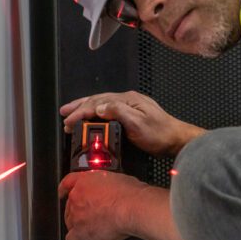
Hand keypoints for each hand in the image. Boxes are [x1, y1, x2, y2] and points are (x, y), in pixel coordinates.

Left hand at [58, 170, 146, 239]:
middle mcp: (77, 196)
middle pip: (69, 206)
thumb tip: (113, 191)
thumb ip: (107, 186)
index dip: (65, 189)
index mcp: (86, 180)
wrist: (131, 206)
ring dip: (78, 229)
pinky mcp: (80, 230)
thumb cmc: (130, 194)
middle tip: (89, 220)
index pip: (69, 182)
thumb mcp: (117, 179)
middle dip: (78, 214)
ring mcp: (77, 213)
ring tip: (90, 234)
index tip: (63, 192)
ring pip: (69, 223)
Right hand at [60, 91, 204, 156]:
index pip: (97, 102)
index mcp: (127, 99)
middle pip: (97, 100)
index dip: (81, 111)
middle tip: (63, 114)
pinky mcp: (131, 115)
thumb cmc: (159, 134)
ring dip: (84, 109)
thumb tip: (98, 107)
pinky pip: (107, 110)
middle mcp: (126, 100)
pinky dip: (95, 113)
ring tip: (70, 114)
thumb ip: (118, 112)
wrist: (177, 140)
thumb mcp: (138, 123)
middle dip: (78, 107)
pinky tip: (90, 118)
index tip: (68, 121)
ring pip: (101, 104)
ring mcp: (129, 106)